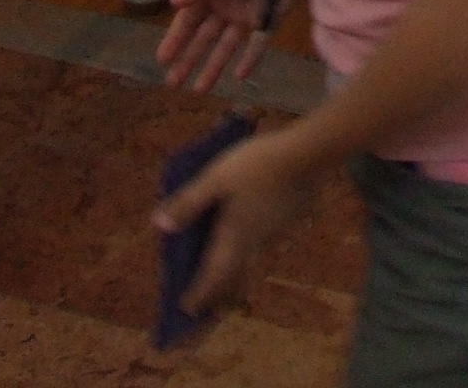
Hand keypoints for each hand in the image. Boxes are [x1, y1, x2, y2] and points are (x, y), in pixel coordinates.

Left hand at [152, 130, 318, 314]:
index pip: (213, 277)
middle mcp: (255, 243)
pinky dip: (248, 254)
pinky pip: (262, 246)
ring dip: (234, 277)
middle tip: (206, 311)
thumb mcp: (215, 178)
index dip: (198, 295)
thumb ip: (189, 203)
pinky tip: (246, 239)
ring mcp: (274, 233)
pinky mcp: (286, 221)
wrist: (308, 155)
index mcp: (234, 237)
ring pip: (250, 263)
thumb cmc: (257, 165)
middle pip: (235, 280)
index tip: (185, 312)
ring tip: (222, 279)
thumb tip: (159, 225)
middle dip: (219, 298)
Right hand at [157, 0, 299, 92]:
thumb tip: (173, 3)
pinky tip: (239, 76)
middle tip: (172, 83)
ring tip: (199, 90)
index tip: (162, 60)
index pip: (189, 20)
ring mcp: (246, 16)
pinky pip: (256, 45)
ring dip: (213, 67)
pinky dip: (249, 59)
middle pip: (203, 38)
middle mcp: (226, 7)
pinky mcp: (268, 22)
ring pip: (225, 47)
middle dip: (188, 59)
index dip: (175, 39)